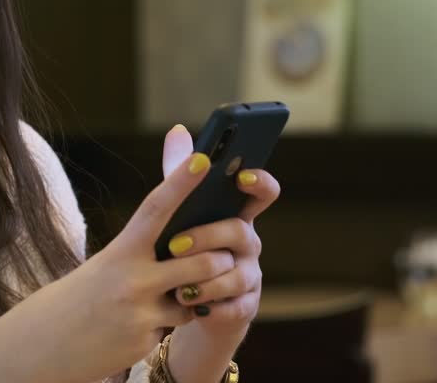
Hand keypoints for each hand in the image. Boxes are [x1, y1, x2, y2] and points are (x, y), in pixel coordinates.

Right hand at [0, 125, 231, 382]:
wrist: (46, 341)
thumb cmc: (88, 291)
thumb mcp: (110, 260)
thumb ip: (145, 240)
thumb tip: (179, 213)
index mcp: (121, 250)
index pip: (155, 209)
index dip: (181, 182)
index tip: (204, 159)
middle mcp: (132, 279)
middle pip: (199, 262)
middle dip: (218, 260)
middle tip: (221, 256)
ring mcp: (140, 313)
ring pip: (195, 298)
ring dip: (196, 294)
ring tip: (175, 292)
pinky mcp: (144, 342)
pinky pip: (178, 326)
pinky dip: (172, 320)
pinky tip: (145, 322)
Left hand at [160, 124, 280, 381]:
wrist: (185, 302)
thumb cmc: (185, 248)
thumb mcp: (180, 212)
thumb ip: (179, 174)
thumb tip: (177, 130)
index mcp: (237, 215)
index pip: (263, 193)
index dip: (259, 182)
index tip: (242, 175)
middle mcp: (249, 243)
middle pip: (240, 232)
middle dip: (206, 238)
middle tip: (174, 247)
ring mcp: (250, 276)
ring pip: (237, 274)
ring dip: (204, 279)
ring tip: (177, 285)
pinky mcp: (244, 307)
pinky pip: (234, 306)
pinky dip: (211, 306)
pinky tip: (190, 306)